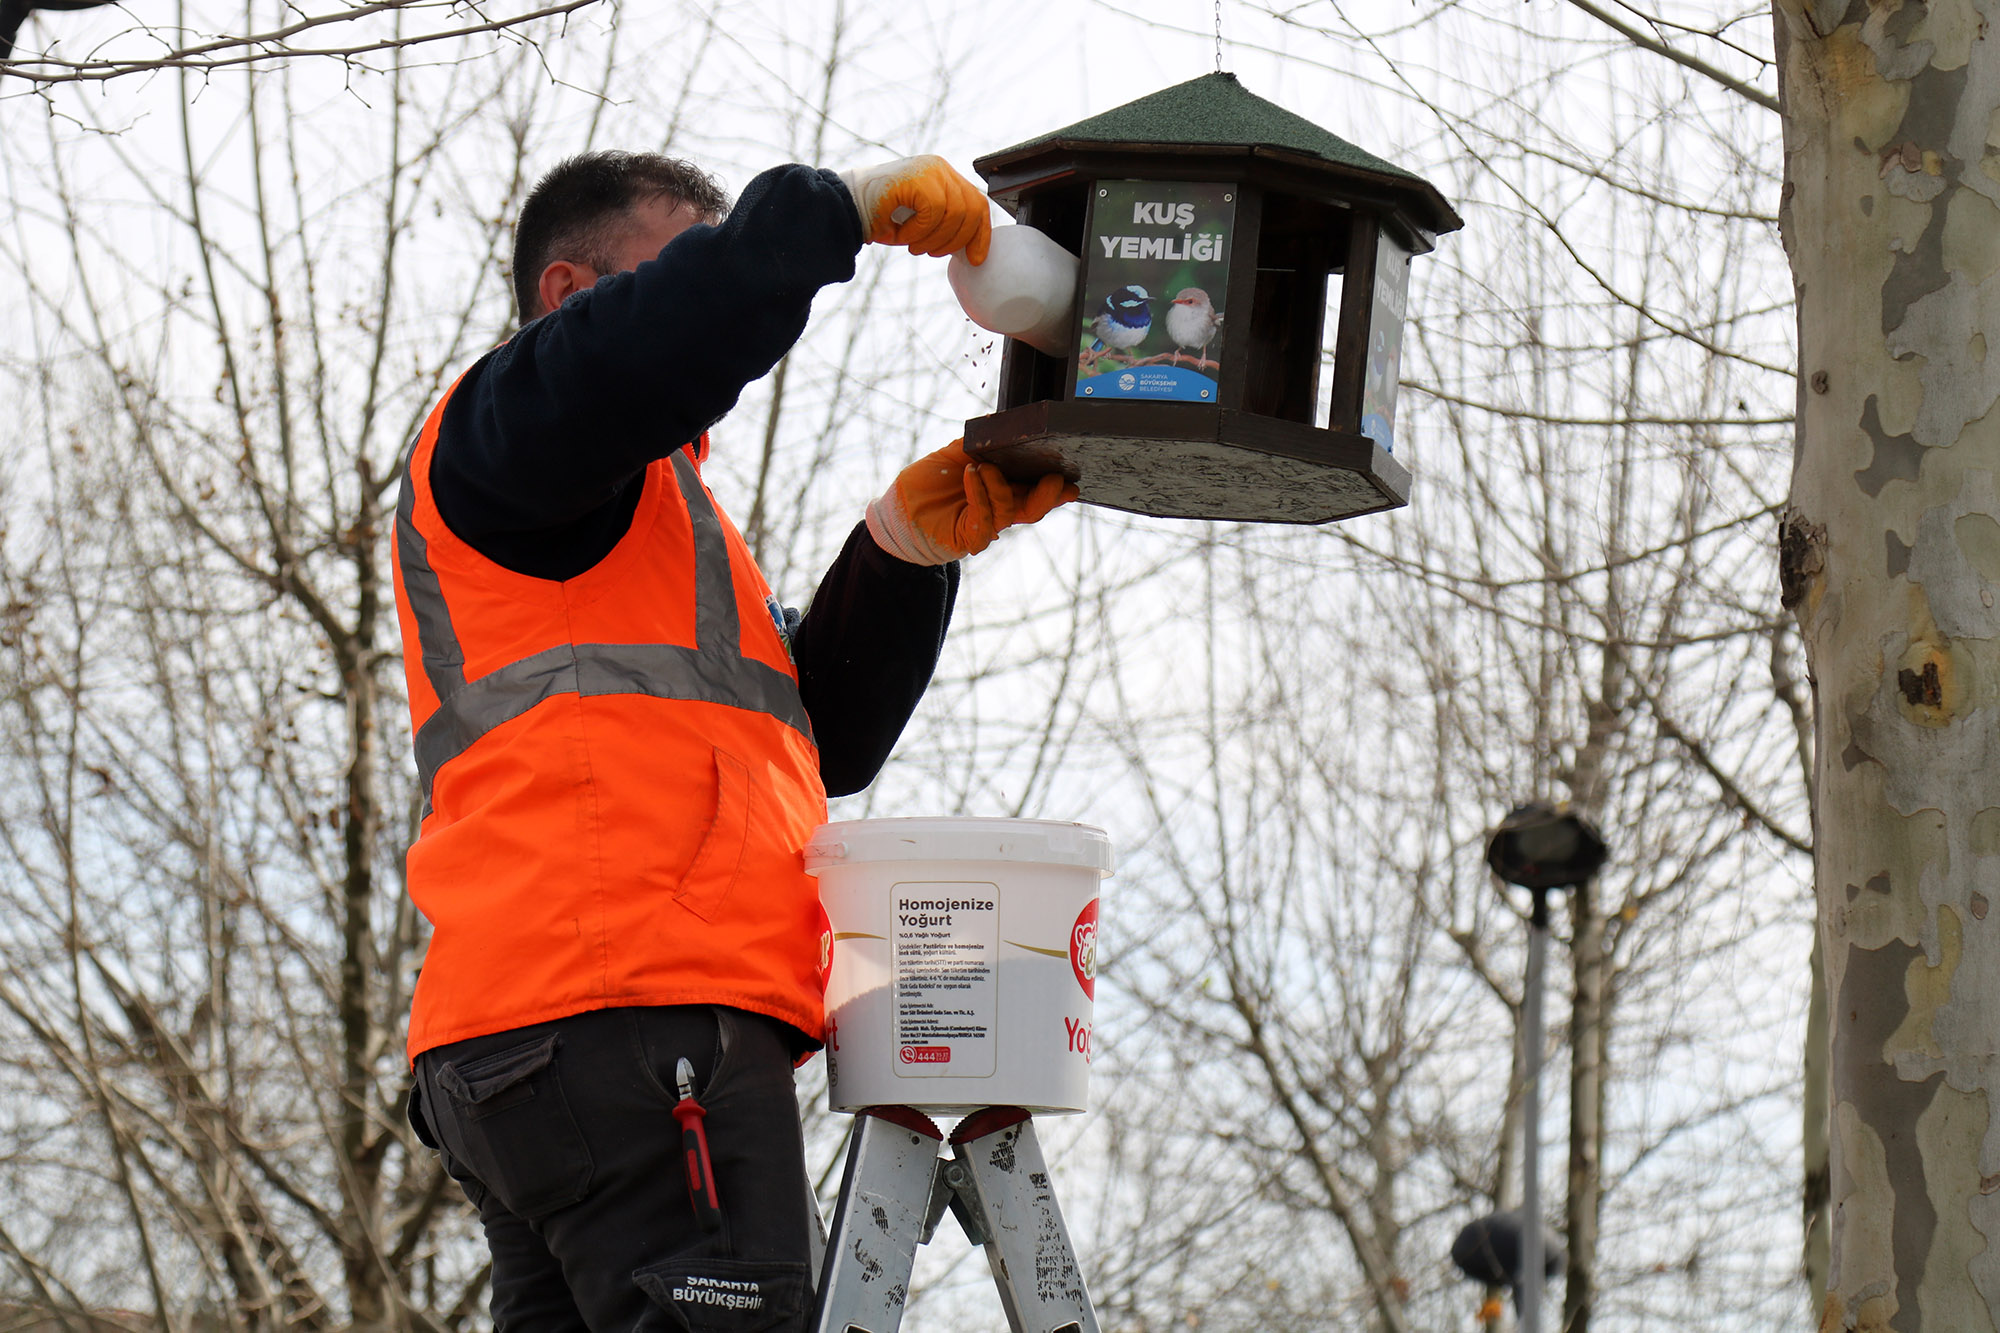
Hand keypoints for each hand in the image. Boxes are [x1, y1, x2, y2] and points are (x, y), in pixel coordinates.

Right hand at [838, 156, 991, 264]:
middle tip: (932, 252)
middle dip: (956, 240)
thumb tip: (972, 248)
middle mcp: (941, 169)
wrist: (847, 207)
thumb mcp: (924, 223)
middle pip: (972, 208)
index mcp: (945, 178)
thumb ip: (948, 226)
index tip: (975, 258)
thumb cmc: (882, 217)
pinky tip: (903, 234)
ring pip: (954, 212)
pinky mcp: (917, 177)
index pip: (978, 203)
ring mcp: (930, 170)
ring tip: (914, 244)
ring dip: (934, 238)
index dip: (981, 234)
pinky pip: (933, 211)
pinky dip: (919, 230)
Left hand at [865, 441, 1076, 565]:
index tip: (1070, 478)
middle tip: (1057, 481)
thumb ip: (978, 441)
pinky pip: (984, 520)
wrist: (897, 510)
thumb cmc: (927, 483)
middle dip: (1048, 495)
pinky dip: (981, 495)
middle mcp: (997, 510)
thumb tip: (996, 419)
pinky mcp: (968, 537)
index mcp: (1001, 491)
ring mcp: (984, 525)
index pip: (1032, 489)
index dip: (1053, 486)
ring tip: (984, 467)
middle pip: (1032, 507)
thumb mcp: (954, 455)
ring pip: (1011, 513)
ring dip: (1001, 487)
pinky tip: (972, 474)